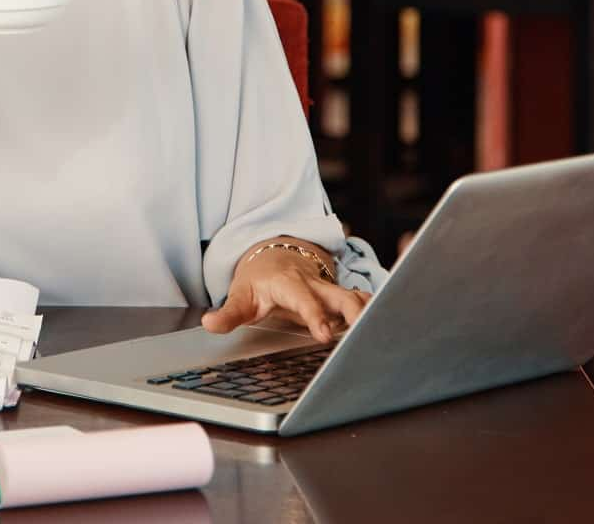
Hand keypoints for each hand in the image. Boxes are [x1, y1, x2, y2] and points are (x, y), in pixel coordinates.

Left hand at [201, 248, 371, 344]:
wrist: (275, 257)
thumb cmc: (259, 280)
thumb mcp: (240, 295)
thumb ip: (228, 314)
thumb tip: (209, 323)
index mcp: (289, 284)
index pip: (304, 300)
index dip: (315, 316)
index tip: (324, 335)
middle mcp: (315, 284)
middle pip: (341, 297)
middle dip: (355, 314)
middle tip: (364, 334)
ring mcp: (331, 289)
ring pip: (356, 298)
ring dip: (369, 314)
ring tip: (381, 334)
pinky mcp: (341, 296)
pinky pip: (362, 302)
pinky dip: (374, 313)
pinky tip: (385, 329)